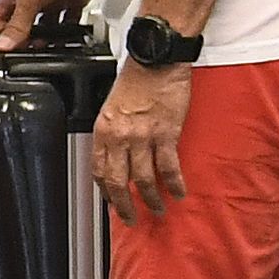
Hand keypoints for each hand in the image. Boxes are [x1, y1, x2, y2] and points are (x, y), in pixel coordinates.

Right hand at [0, 0, 91, 51]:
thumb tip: (3, 45)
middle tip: (28, 52)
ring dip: (48, 39)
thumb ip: (17, 24)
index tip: (3, 46)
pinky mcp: (72, 3)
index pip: (0, 16)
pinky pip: (70, 23)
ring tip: (48, 49)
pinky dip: (70, 33)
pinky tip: (69, 39)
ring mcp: (53, 1)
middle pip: (24, 25)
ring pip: (47, 27)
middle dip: (25, 39)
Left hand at [91, 60, 190, 226]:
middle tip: (131, 219)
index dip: (105, 191)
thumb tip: (117, 154)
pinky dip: (174, 184)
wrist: (157, 60)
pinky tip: (179, 194)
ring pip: (144, 179)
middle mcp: (120, 136)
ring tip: (158, 210)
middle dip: (125, 205)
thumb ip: (113, 132)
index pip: (99, 169)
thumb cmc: (137, 79)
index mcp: (104, 129)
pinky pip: (169, 167)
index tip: (112, 202)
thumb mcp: (112, 106)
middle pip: (119, 181)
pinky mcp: (167, 134)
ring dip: (151, 200)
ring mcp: (143, 137)